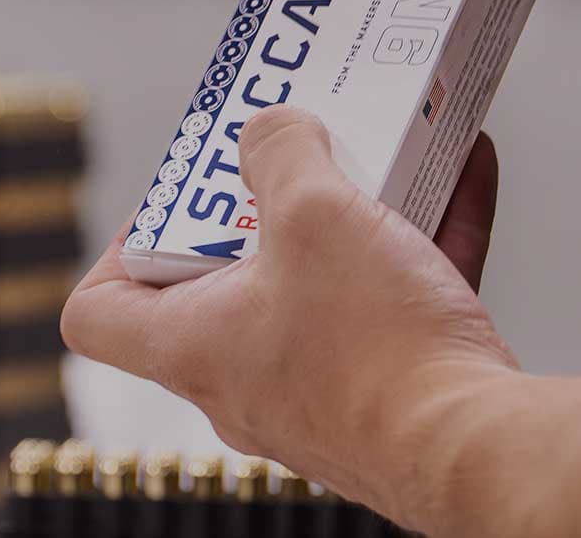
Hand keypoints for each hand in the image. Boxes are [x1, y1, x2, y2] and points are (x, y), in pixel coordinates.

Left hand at [61, 106, 512, 516]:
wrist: (480, 450)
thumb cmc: (378, 351)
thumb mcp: (314, 211)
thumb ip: (279, 151)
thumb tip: (271, 129)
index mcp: (193, 346)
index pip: (99, 312)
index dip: (120, 246)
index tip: (179, 200)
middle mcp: (245, 381)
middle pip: (224, 284)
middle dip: (263, 208)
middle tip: (293, 154)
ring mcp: (321, 393)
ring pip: (320, 287)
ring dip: (351, 218)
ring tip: (385, 150)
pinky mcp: (393, 396)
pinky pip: (396, 303)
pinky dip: (420, 241)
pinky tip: (462, 174)